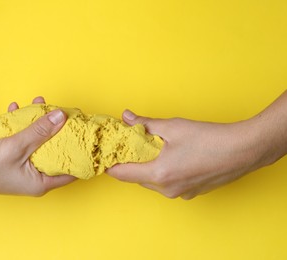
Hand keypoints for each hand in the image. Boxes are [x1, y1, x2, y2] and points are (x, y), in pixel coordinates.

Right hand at [0, 96, 75, 195]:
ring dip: (38, 123)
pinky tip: (17, 109)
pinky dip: (22, 125)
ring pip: (38, 142)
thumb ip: (41, 131)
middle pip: (55, 151)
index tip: (85, 135)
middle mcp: (34, 178)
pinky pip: (23, 139)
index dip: (80, 153)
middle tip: (64, 113)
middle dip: (58, 130)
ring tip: (40, 104)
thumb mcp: (19, 146)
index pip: (71, 170)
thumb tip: (62, 116)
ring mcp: (22, 167)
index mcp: (41, 183)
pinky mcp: (11, 157)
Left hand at [107, 110, 273, 199]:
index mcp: (159, 174)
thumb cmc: (209, 138)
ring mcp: (180, 194)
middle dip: (131, 162)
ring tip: (154, 148)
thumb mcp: (173, 127)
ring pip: (152, 181)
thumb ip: (145, 124)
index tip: (105, 155)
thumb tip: (126, 117)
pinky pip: (168, 184)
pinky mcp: (191, 193)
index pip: (122, 174)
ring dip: (148, 167)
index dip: (110, 164)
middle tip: (130, 144)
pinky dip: (164, 172)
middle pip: (137, 178)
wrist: (244, 150)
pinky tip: (173, 157)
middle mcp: (167, 189)